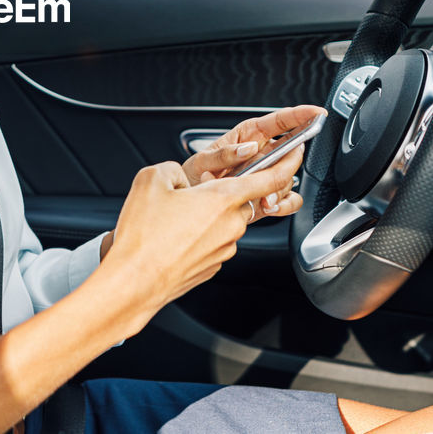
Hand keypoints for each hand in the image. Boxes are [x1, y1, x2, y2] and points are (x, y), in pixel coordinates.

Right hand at [102, 150, 304, 332]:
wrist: (134, 282)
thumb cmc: (144, 237)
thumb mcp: (151, 180)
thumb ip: (173, 168)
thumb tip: (179, 176)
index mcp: (224, 198)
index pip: (273, 177)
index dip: (289, 161)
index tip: (297, 151)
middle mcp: (232, 224)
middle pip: (243, 198)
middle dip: (225, 191)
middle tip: (194, 190)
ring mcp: (225, 248)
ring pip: (225, 220)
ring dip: (208, 214)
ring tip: (173, 218)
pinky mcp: (214, 266)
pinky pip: (214, 241)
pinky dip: (199, 235)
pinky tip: (173, 237)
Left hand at [180, 104, 322, 221]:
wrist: (189, 203)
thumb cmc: (193, 175)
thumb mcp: (201, 161)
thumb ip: (223, 154)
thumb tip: (247, 148)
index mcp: (247, 137)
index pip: (278, 121)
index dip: (299, 115)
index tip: (316, 112)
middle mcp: (261, 154)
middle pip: (290, 151)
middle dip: (290, 161)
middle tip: (281, 169)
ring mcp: (265, 175)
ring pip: (289, 177)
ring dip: (279, 188)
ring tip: (262, 197)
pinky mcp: (266, 195)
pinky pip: (287, 200)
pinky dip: (282, 205)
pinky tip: (267, 207)